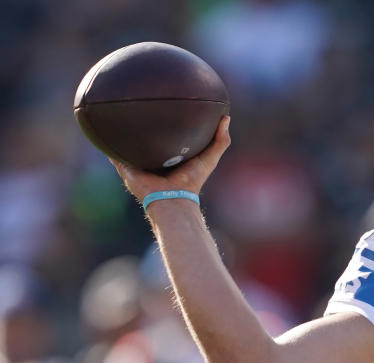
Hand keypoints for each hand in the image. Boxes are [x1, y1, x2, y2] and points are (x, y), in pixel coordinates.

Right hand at [108, 116, 231, 202]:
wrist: (173, 198)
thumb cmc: (192, 180)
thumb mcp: (210, 158)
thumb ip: (220, 140)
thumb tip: (226, 117)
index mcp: (171, 158)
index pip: (167, 139)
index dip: (166, 126)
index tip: (166, 108)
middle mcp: (153, 161)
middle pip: (146, 142)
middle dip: (142, 129)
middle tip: (138, 107)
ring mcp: (139, 166)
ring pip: (127, 148)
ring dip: (122, 136)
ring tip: (115, 115)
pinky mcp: (126, 170)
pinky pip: (114, 157)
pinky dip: (107, 146)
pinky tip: (100, 132)